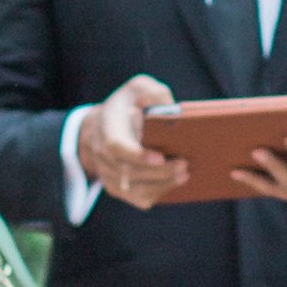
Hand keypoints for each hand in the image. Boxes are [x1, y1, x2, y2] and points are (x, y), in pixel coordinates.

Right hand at [77, 74, 191, 210]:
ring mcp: (108, 174)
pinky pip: (138, 198)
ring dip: (161, 184)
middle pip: (129, 172)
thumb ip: (154, 93)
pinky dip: (158, 192)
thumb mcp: (138, 88)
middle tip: (183, 165)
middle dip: (159, 171)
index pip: (116, 147)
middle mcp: (102, 154)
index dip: (137, 155)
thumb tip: (171, 110)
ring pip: (134, 189)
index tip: (160, 156)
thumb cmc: (128, 104)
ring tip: (184, 174)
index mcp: (106, 128)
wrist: (103, 126)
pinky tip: (174, 182)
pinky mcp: (118, 188)